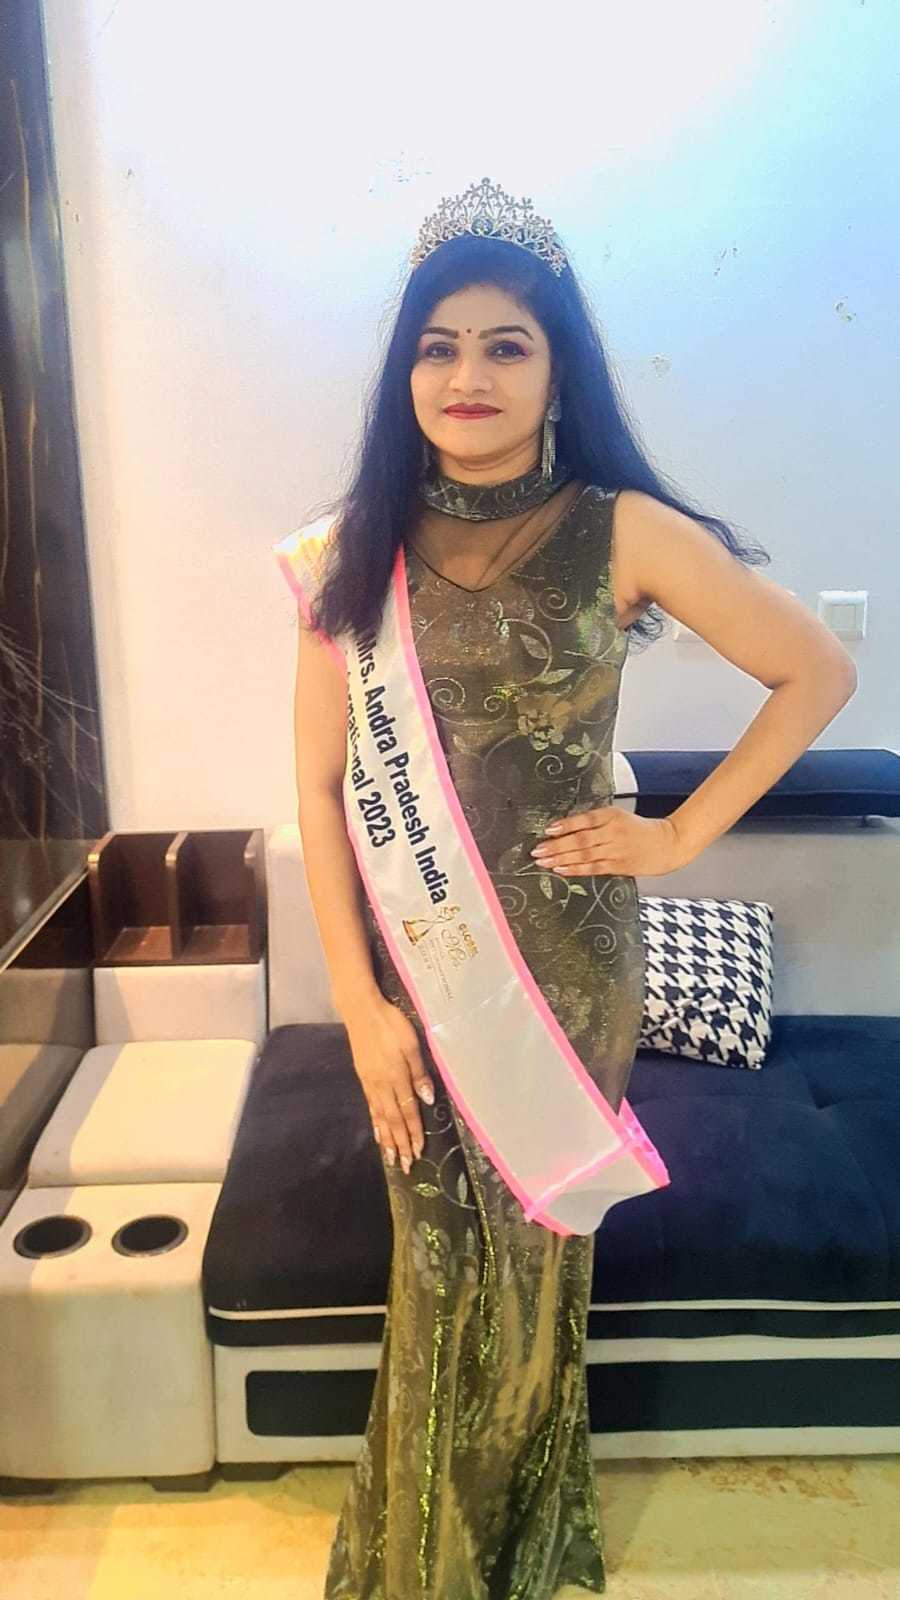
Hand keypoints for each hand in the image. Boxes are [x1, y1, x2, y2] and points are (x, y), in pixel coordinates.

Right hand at [345, 996, 434, 1173]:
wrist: (360, 1010)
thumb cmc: (391, 1023)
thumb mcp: (411, 1043)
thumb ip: (419, 1072)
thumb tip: (426, 1100)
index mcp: (396, 1077)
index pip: (408, 1111)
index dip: (413, 1132)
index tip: (418, 1152)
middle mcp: (382, 1085)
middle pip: (393, 1120)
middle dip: (400, 1143)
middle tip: (405, 1166)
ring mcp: (370, 1083)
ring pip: (380, 1117)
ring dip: (387, 1139)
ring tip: (391, 1158)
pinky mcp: (364, 1078)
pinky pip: (371, 1107)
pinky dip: (375, 1123)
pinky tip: (377, 1132)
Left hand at [530, 805, 686, 877]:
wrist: (667, 843)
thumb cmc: (638, 829)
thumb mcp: (618, 816)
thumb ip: (594, 821)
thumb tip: (563, 828)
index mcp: (612, 815)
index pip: (585, 820)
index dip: (566, 825)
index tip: (548, 829)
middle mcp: (613, 832)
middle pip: (581, 840)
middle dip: (557, 846)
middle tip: (537, 850)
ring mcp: (616, 850)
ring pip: (584, 855)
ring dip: (561, 859)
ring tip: (543, 861)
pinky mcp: (619, 866)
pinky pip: (593, 868)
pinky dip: (576, 869)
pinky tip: (561, 870)